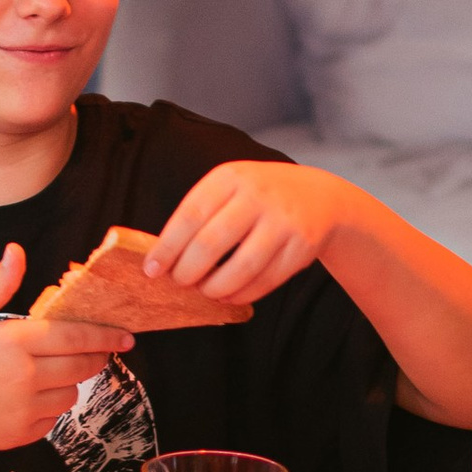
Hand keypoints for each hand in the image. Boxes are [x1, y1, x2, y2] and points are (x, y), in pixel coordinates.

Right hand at [0, 245, 128, 455]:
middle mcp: (23, 377)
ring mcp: (23, 410)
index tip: (126, 335)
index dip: (105, 336)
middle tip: (95, 351)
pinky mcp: (20, 434)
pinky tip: (25, 396)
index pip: (74, 336)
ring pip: (71, 395)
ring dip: (68, 382)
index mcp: (11, 342)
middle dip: (95, 357)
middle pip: (82, 367)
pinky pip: (52, 419)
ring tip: (45, 372)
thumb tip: (16, 252)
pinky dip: (48, 408)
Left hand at [147, 162, 344, 308]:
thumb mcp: (231, 187)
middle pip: (212, 243)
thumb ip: (201, 213)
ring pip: (241, 267)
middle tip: (179, 283)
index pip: (190, 215)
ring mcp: (283, 222)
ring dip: (215, 287)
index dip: (167, 247)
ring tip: (205, 291)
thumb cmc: (260, 195)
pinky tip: (229, 295)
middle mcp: (258, 195)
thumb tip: (163, 257)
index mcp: (231, 177)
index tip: (152, 269)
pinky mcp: (302, 248)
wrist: (320, 197)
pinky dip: (242, 293)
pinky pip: (266, 280)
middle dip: (188, 271)